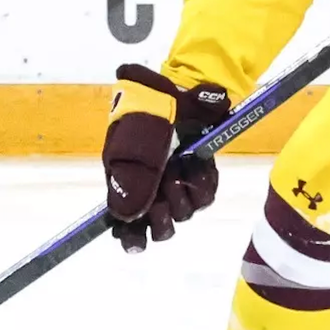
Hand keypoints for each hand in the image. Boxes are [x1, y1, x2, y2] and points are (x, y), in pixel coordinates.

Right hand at [102, 65, 230, 252]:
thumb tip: (124, 217)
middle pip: (158, 225)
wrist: (180, 87)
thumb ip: (131, 182)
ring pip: (183, 213)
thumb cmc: (149, 113)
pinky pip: (205, 195)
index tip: (138, 243)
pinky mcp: (199, 173)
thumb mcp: (136, 146)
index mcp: (125, 181)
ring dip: (183, 196)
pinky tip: (197, 165)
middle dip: (162, 216)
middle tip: (164, 192)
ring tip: (179, 168)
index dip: (132, 237)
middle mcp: (151, 186)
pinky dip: (203, 183)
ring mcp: (176, 180)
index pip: (126, 224)